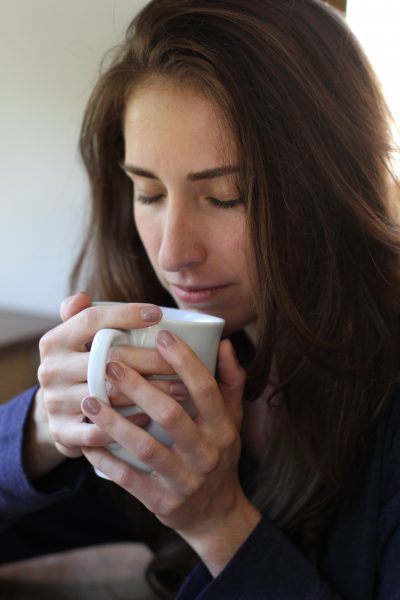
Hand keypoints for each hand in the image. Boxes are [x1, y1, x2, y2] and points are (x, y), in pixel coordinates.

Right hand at [30, 294, 169, 475]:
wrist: (55, 416)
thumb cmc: (78, 368)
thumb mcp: (73, 340)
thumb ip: (80, 316)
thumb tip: (83, 297)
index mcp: (54, 341)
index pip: (91, 320)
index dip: (125, 314)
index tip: (157, 314)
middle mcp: (51, 370)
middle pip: (108, 359)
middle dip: (150, 359)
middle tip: (180, 362)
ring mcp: (55, 402)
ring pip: (110, 394)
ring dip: (150, 393)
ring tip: (180, 389)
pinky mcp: (63, 432)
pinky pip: (101, 429)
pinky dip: (128, 423)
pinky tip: (150, 416)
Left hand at [80, 333, 260, 574]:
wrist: (215, 514)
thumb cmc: (219, 453)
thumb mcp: (232, 419)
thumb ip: (230, 380)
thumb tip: (225, 342)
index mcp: (223, 428)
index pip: (205, 389)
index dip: (184, 361)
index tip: (161, 336)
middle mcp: (207, 454)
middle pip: (171, 416)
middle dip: (139, 388)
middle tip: (110, 366)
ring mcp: (185, 481)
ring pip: (146, 448)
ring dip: (115, 423)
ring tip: (90, 400)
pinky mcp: (163, 502)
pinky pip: (130, 479)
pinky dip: (107, 461)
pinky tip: (88, 442)